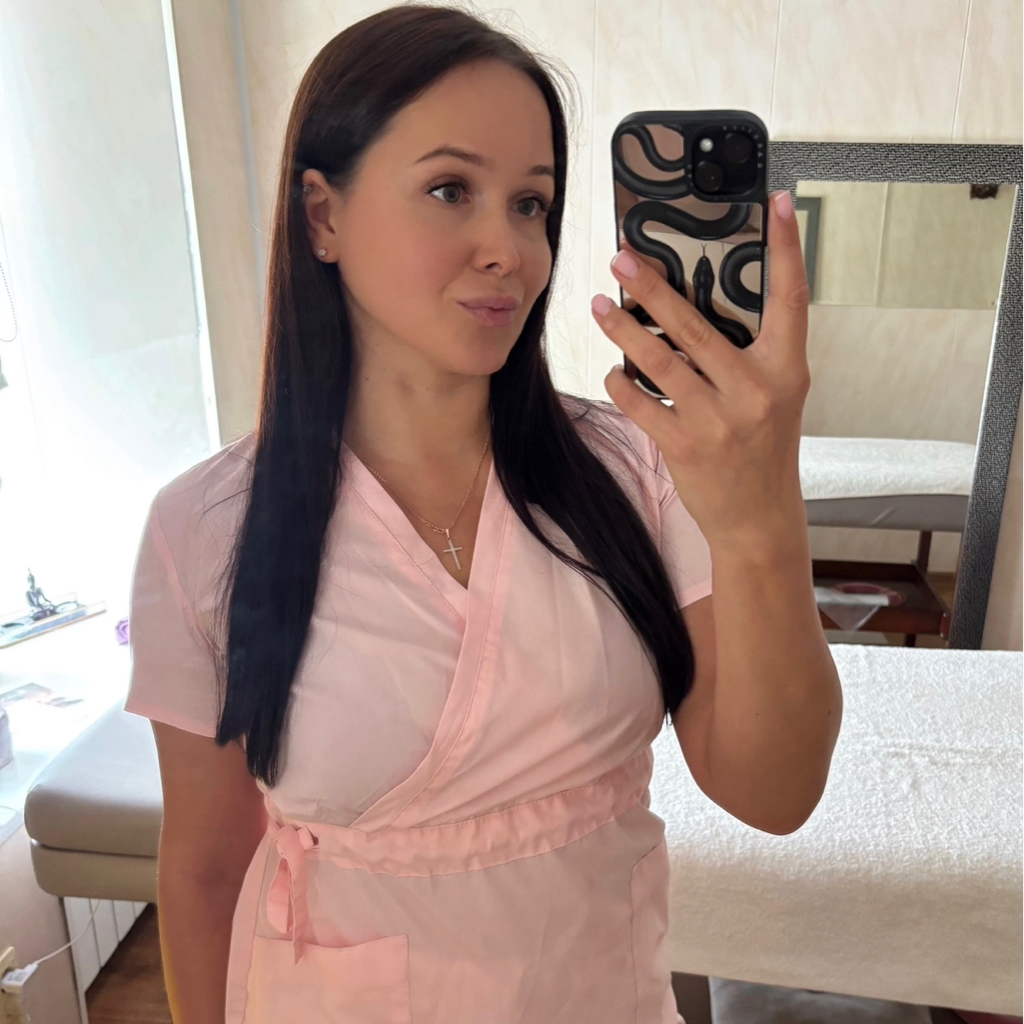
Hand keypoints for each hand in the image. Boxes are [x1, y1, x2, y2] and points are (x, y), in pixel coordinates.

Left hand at [591, 189, 810, 550]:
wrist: (758, 517)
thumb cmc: (763, 450)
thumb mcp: (774, 397)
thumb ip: (749, 355)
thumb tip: (694, 309)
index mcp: (785, 370)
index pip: (791, 298)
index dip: (787, 247)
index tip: (778, 202)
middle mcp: (755, 391)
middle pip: (697, 324)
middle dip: (653, 286)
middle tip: (622, 257)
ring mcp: (719, 420)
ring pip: (660, 360)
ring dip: (623, 330)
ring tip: (599, 306)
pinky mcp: (685, 445)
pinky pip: (641, 403)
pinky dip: (621, 383)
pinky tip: (613, 371)